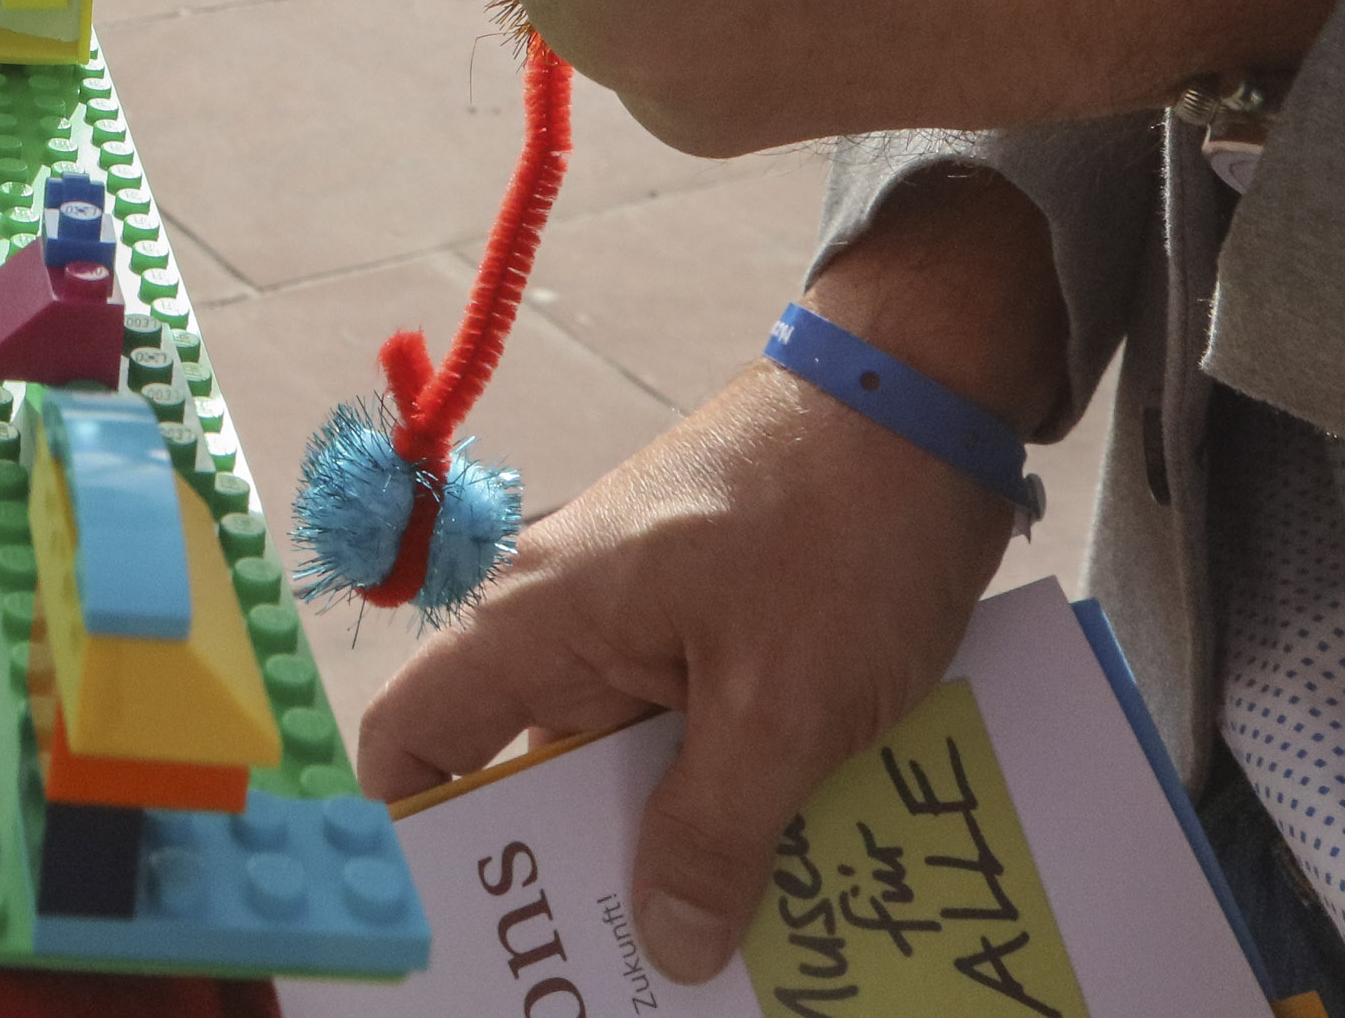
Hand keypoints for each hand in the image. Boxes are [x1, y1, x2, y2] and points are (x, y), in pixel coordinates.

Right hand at [361, 176, 1069, 984]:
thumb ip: (713, 833)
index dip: (422, 836)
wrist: (929, 385)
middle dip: (586, 881)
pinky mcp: (721, 619)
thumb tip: (666, 947)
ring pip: (636, 766)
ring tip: (736, 950)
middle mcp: (576, 618)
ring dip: (683, 850)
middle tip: (636, 978)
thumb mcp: (780, 704)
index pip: (415, 735)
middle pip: (535, 776)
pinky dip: (741, 800)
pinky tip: (806, 870)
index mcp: (544, 620)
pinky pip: (703, 734)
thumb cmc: (839, 520)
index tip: (480, 929)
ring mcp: (652, 616)